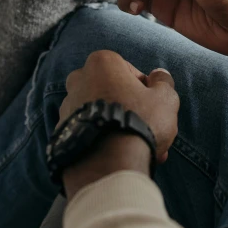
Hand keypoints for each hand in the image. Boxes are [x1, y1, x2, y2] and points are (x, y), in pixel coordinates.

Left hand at [59, 50, 179, 163]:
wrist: (108, 164)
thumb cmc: (140, 122)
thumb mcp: (165, 98)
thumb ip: (164, 82)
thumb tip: (160, 75)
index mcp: (101, 63)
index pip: (130, 71)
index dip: (147, 90)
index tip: (155, 107)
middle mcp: (78, 81)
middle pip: (113, 92)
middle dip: (132, 109)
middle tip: (150, 128)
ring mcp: (67, 108)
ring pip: (103, 115)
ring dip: (121, 128)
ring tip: (141, 148)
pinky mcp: (63, 134)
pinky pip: (91, 132)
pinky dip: (106, 141)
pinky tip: (124, 156)